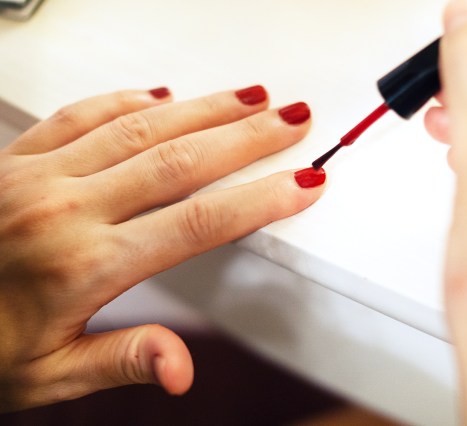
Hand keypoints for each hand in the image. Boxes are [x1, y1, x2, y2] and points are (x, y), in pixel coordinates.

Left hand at [0, 86, 324, 410]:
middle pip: (181, 160)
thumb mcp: (48, 378)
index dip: (259, 200)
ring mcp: (38, 176)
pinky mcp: (15, 158)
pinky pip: (80, 114)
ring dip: (203, 110)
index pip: (198, 222)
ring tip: (249, 99)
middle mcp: (64, 209)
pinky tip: (160, 96)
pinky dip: (128, 100)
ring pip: (140, 127)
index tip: (299, 185)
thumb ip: (122, 362)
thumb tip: (178, 368)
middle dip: (248, 138)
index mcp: (83, 266)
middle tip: (291, 122)